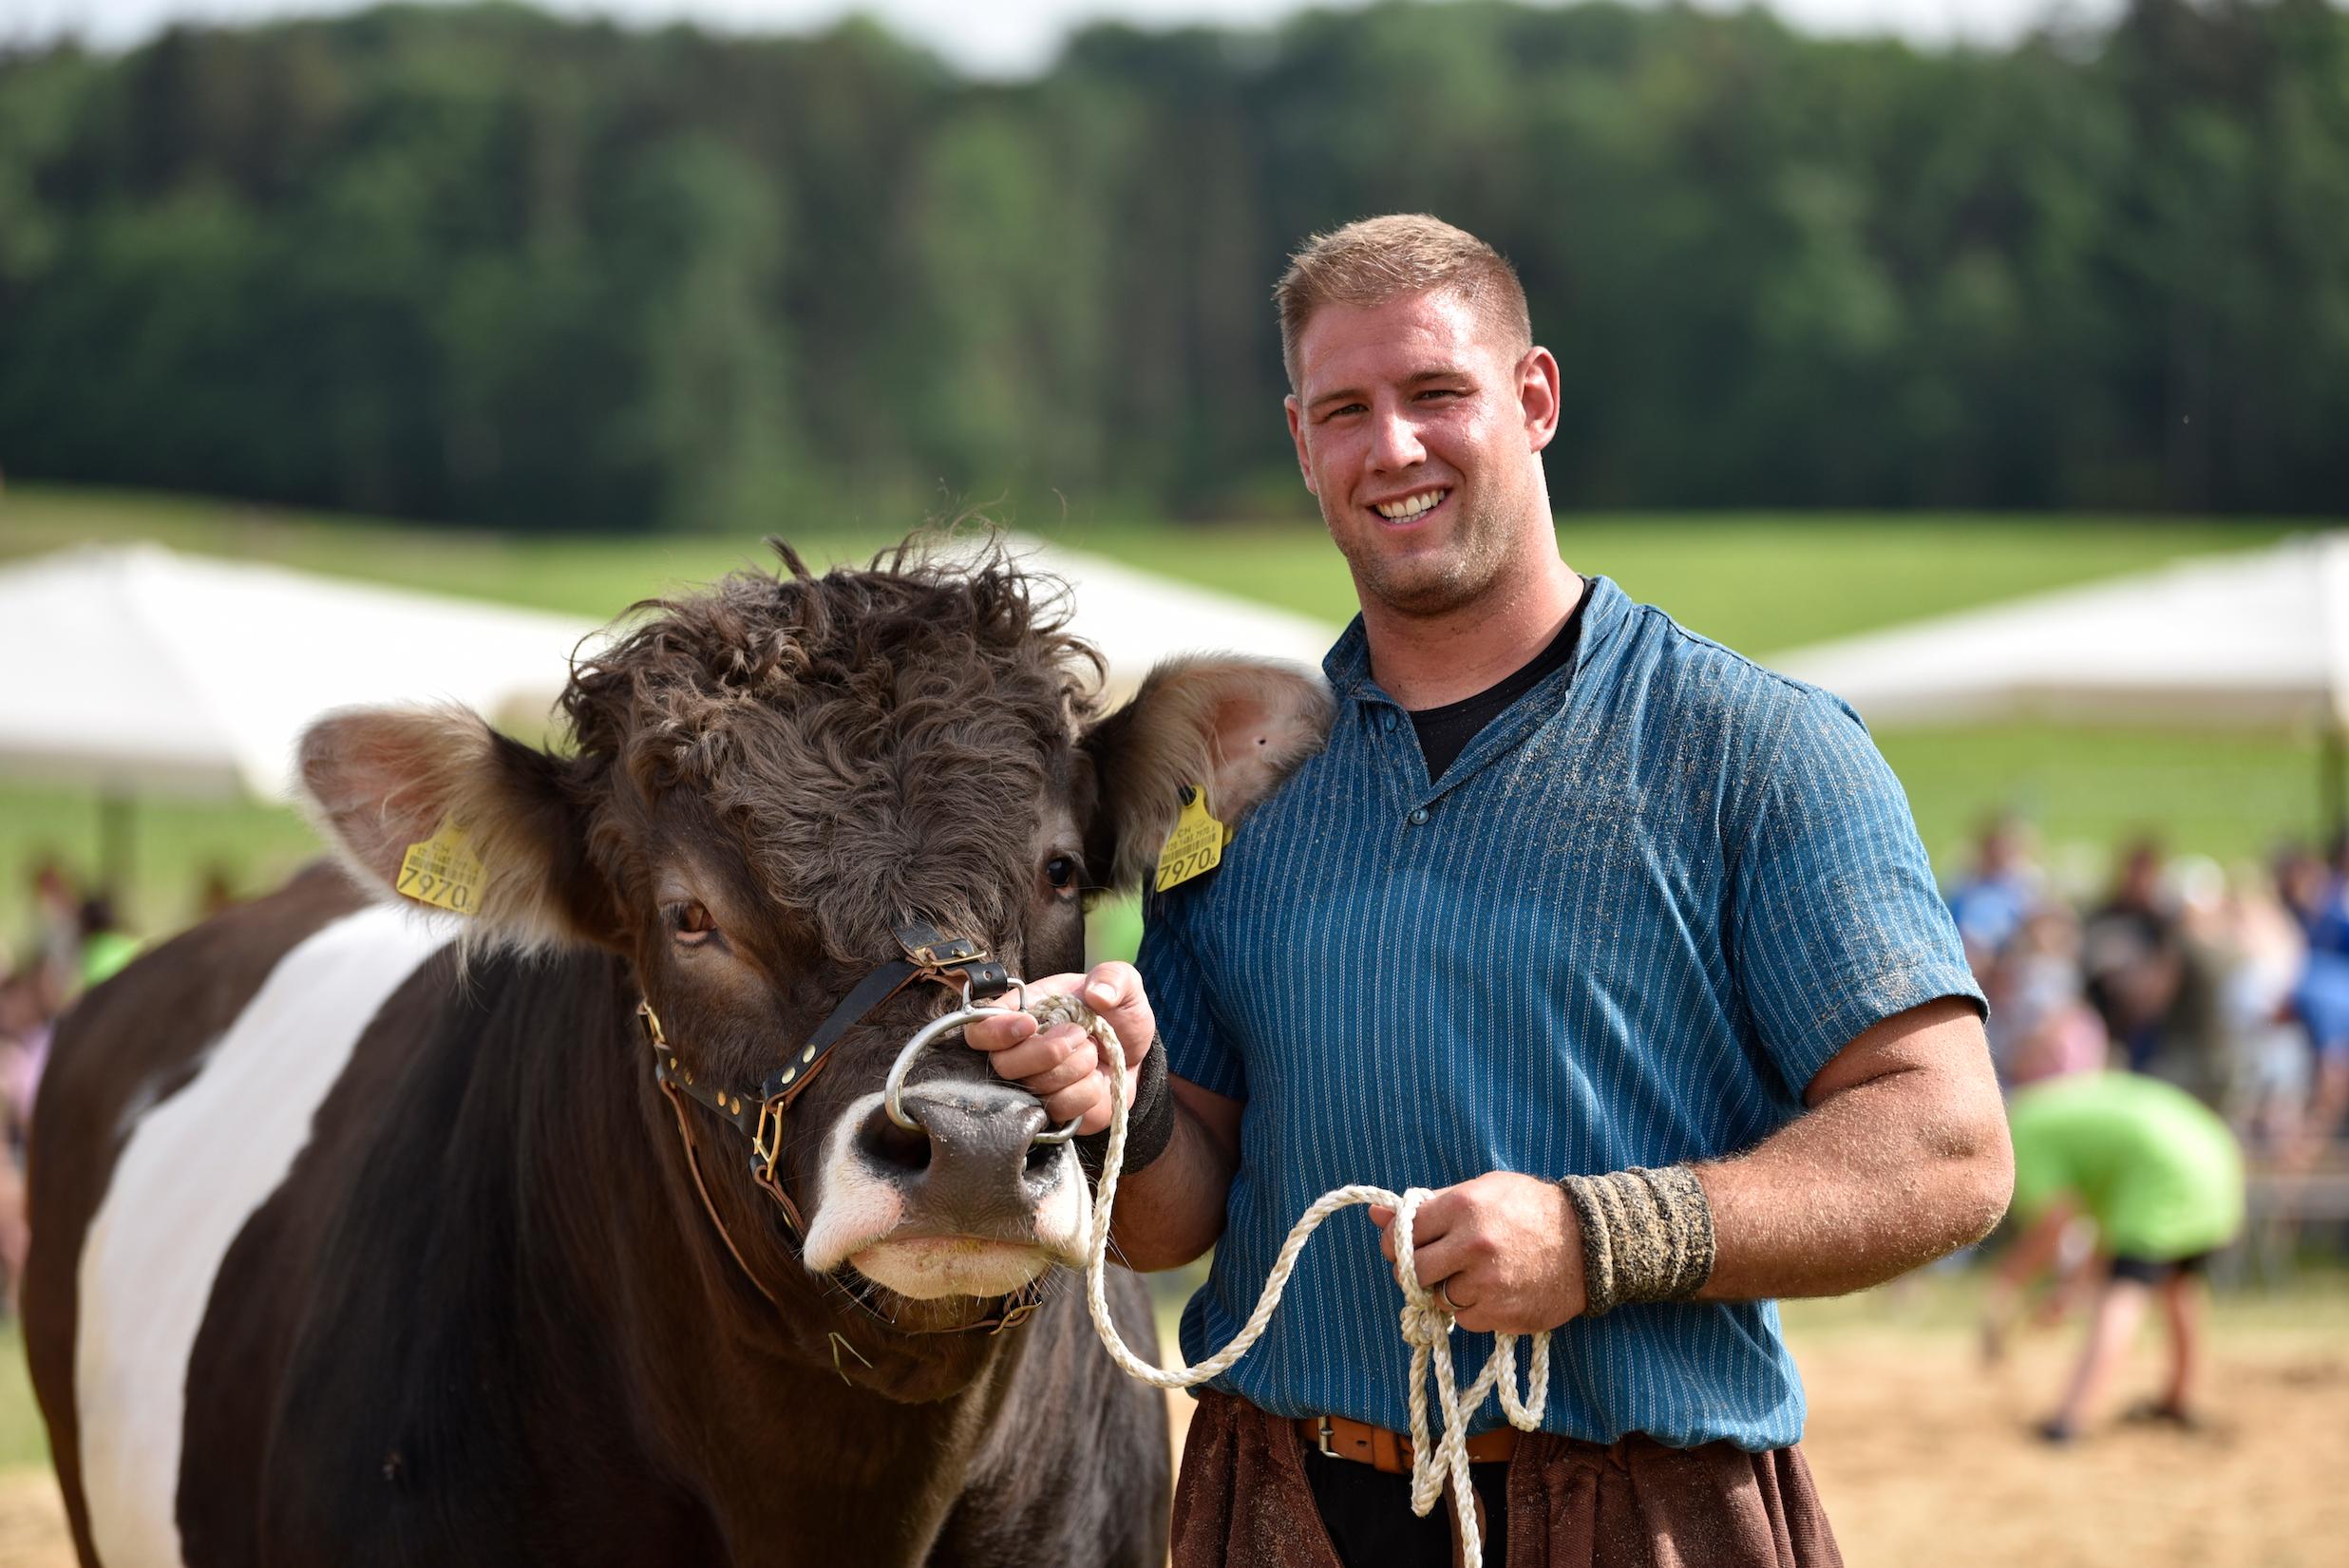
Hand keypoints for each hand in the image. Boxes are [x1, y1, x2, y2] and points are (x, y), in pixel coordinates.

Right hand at [960, 962, 1155, 1136]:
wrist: (1137, 1054)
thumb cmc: (1119, 1014)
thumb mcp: (1123, 984)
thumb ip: (1113, 978)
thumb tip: (1098, 992)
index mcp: (1024, 1013)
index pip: (982, 1029)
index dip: (996, 1031)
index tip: (1029, 1025)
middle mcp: (1020, 1050)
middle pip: (1003, 1064)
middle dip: (1046, 1052)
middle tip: (1079, 1035)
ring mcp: (1035, 1083)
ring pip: (1034, 1088)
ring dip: (1073, 1069)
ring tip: (1094, 1052)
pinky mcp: (1054, 1110)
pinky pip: (1058, 1109)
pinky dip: (1085, 1093)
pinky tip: (1097, 1078)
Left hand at [1370, 1172, 1584, 1335]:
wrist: (1589, 1243)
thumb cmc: (1529, 1210)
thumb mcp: (1480, 1191)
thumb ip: (1428, 1205)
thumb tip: (1374, 1213)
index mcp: (1462, 1207)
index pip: (1403, 1233)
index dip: (1397, 1241)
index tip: (1403, 1245)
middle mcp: (1471, 1246)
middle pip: (1413, 1269)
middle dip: (1414, 1269)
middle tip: (1430, 1265)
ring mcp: (1486, 1284)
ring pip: (1436, 1297)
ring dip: (1443, 1290)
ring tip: (1467, 1275)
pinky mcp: (1500, 1314)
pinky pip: (1463, 1319)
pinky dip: (1469, 1309)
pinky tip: (1489, 1291)